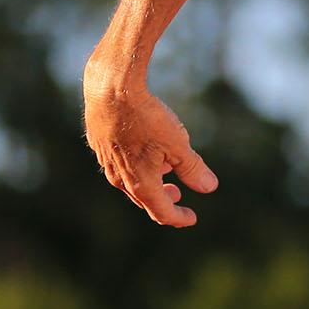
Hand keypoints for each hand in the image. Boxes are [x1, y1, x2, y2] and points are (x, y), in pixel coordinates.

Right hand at [83, 76, 218, 226]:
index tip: (192, 218)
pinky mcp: (100, 144)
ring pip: (129, 182)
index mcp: (141, 183)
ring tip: (165, 170)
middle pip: (144, 199)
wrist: (111, 90)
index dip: (179, 218)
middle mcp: (120, 178)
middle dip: (164, 200)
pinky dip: (135, 164)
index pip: (161, 212)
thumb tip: (209, 188)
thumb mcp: (178, 144)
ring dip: (149, 182)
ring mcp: (107, 162)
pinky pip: (119, 163)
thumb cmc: (147, 118)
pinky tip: (145, 149)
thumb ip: (193, 169)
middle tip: (178, 196)